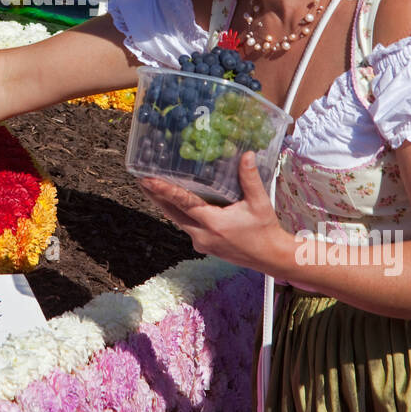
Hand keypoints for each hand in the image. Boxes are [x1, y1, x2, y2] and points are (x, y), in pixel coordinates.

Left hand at [137, 152, 291, 273]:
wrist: (269, 257)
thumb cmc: (264, 230)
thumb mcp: (259, 203)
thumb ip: (250, 178)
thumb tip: (246, 154)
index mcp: (214, 223)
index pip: (183, 203)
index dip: (164, 191)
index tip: (147, 180)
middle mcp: (202, 235)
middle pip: (172, 213)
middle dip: (155, 196)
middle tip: (141, 180)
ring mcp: (201, 242)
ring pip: (177, 221)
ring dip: (164, 205)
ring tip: (151, 188)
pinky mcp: (203, 246)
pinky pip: (185, 227)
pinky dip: (177, 214)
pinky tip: (173, 203)